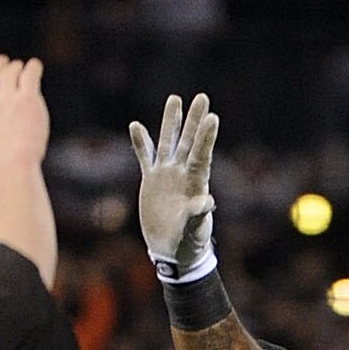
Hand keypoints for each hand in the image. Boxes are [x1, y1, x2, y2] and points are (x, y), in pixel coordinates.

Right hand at [128, 93, 219, 278]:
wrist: (172, 252)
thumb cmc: (188, 244)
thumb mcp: (194, 232)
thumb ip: (199, 215)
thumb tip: (207, 202)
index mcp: (195, 184)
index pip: (201, 156)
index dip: (206, 137)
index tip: (212, 117)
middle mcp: (182, 175)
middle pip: (188, 142)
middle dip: (195, 120)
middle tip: (202, 97)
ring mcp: (167, 175)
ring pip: (168, 143)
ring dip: (171, 122)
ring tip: (175, 98)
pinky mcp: (152, 181)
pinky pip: (145, 157)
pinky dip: (141, 143)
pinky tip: (136, 125)